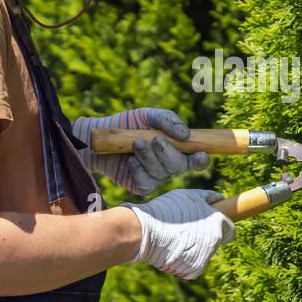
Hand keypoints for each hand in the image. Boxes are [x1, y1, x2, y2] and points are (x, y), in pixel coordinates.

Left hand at [71, 107, 209, 195]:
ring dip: (149, 157)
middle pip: (180, 166)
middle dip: (169, 153)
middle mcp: (169, 165)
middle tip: (155, 139)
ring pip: (162, 174)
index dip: (201, 159)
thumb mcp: (148, 115)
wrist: (100, 137)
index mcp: (176, 149)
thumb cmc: (128, 124)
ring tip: (136, 144)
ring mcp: (156, 177)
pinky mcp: (141, 186)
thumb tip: (185, 134)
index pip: (197, 159)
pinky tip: (130, 160)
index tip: (200, 153)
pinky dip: (138, 169)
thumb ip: (168, 121)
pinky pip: (147, 183)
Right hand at [120, 188, 235, 278]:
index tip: (212, 224)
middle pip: (216, 241)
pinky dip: (185, 259)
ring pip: (204, 253)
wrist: (145, 233)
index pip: (230, 229)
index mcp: (218, 225)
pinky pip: (193, 264)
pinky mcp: (193, 271)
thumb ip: (209, 197)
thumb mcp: (190, 195)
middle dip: (206, 236)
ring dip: (195, 247)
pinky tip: (172, 249)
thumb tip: (220, 199)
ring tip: (175, 237)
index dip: (222, 226)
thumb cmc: (168, 210)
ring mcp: (205, 259)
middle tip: (188, 229)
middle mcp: (215, 244)